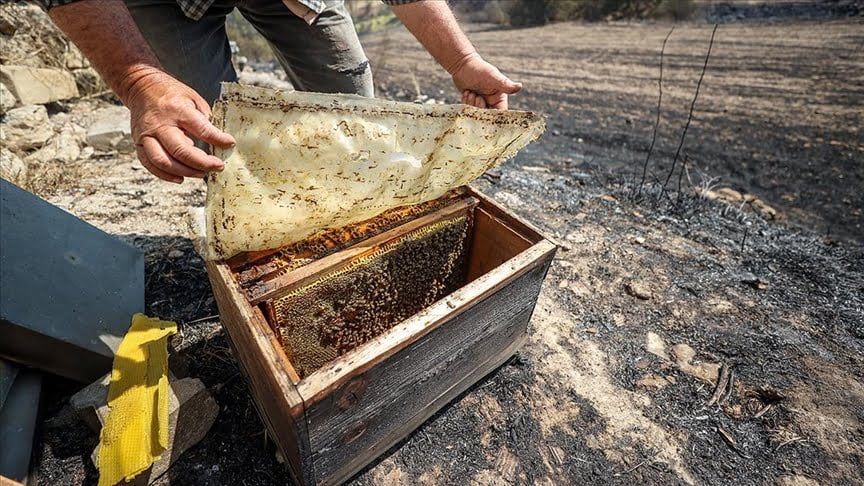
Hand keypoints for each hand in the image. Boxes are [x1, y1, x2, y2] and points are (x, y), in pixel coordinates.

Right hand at [124, 68, 234, 182]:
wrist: (141, 87)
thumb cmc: (171, 94)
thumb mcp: (193, 98)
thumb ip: (205, 118)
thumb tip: (218, 139)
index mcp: (178, 110)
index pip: (202, 130)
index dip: (218, 140)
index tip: (230, 144)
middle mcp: (160, 124)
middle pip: (181, 151)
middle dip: (202, 163)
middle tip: (218, 166)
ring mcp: (147, 135)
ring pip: (164, 161)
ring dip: (185, 172)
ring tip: (201, 173)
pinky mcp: (138, 143)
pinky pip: (150, 164)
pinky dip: (165, 175)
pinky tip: (181, 178)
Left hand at [451, 53, 521, 109]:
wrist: (462, 64)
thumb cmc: (479, 69)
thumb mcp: (493, 77)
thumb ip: (505, 84)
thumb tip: (519, 86)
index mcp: (499, 98)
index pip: (500, 113)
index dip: (493, 115)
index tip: (486, 112)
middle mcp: (490, 102)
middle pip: (486, 116)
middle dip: (480, 107)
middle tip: (477, 95)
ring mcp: (480, 103)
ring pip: (476, 114)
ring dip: (471, 104)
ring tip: (471, 91)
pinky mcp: (470, 103)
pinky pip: (468, 110)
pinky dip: (466, 103)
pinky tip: (466, 92)